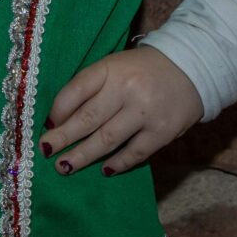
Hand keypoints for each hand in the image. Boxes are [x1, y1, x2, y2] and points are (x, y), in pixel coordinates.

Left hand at [39, 46, 202, 177]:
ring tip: (64, 166)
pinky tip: (104, 169)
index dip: (58, 110)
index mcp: (110, 68)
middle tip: (46, 152)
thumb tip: (59, 119)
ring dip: (83, 156)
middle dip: (63, 138)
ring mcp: (145, 112)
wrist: (191, 68)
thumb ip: (90, 88)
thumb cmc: (142, 71)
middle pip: (87, 118)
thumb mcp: (114, 67)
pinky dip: (117, 163)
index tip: (47, 126)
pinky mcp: (162, 132)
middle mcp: (126, 89)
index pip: (76, 89)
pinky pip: (134, 153)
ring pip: (107, 139)